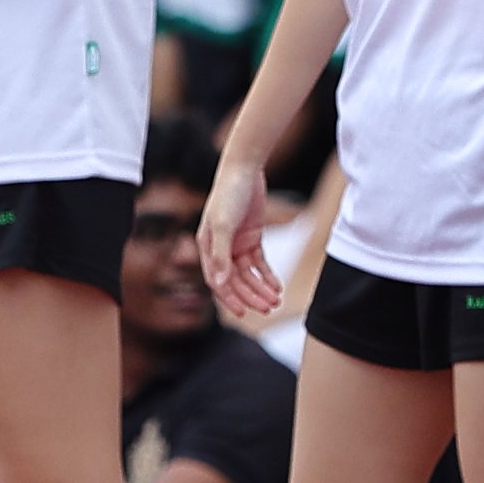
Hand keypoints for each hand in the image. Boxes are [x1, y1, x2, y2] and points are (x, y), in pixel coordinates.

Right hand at [201, 157, 281, 315]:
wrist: (244, 169)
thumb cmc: (228, 194)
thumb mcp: (223, 225)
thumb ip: (222, 255)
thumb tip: (220, 283)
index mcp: (207, 247)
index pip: (217, 281)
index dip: (229, 298)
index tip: (243, 313)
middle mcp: (220, 249)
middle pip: (236, 280)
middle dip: (251, 295)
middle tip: (268, 308)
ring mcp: (236, 244)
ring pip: (249, 274)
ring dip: (261, 288)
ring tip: (275, 300)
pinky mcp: (251, 238)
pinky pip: (259, 263)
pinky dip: (267, 275)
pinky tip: (276, 286)